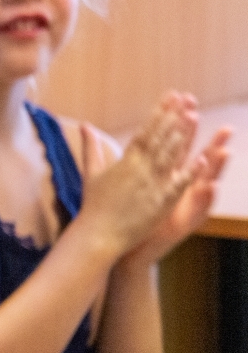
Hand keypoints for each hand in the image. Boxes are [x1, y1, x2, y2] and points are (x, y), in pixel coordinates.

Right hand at [78, 91, 202, 256]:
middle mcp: (140, 170)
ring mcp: (153, 185)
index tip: (169, 97)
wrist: (98, 234)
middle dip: (174, 117)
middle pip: (160, 139)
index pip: (145, 131)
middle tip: (186, 99)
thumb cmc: (94, 205)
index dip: (159, 113)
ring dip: (183, 137)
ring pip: (171, 157)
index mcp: (125, 161)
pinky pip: (179, 184)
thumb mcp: (91, 172)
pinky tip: (202, 159)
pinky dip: (190, 172)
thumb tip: (84, 125)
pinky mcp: (162, 202)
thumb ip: (91, 147)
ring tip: (193, 117)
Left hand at [124, 125, 232, 266]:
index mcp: (169, 176)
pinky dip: (205, 198)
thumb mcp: (132, 182)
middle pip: (201, 163)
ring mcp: (185, 206)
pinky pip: (199, 210)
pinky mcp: (184, 222)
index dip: (187, 129)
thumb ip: (132, 159)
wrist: (127, 245)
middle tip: (226, 128)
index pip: (181, 147)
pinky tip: (211, 185)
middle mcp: (182, 189)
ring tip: (224, 151)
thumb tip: (129, 139)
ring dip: (214, 169)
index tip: (193, 108)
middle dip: (213, 145)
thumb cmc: (130, 213)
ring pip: (205, 184)